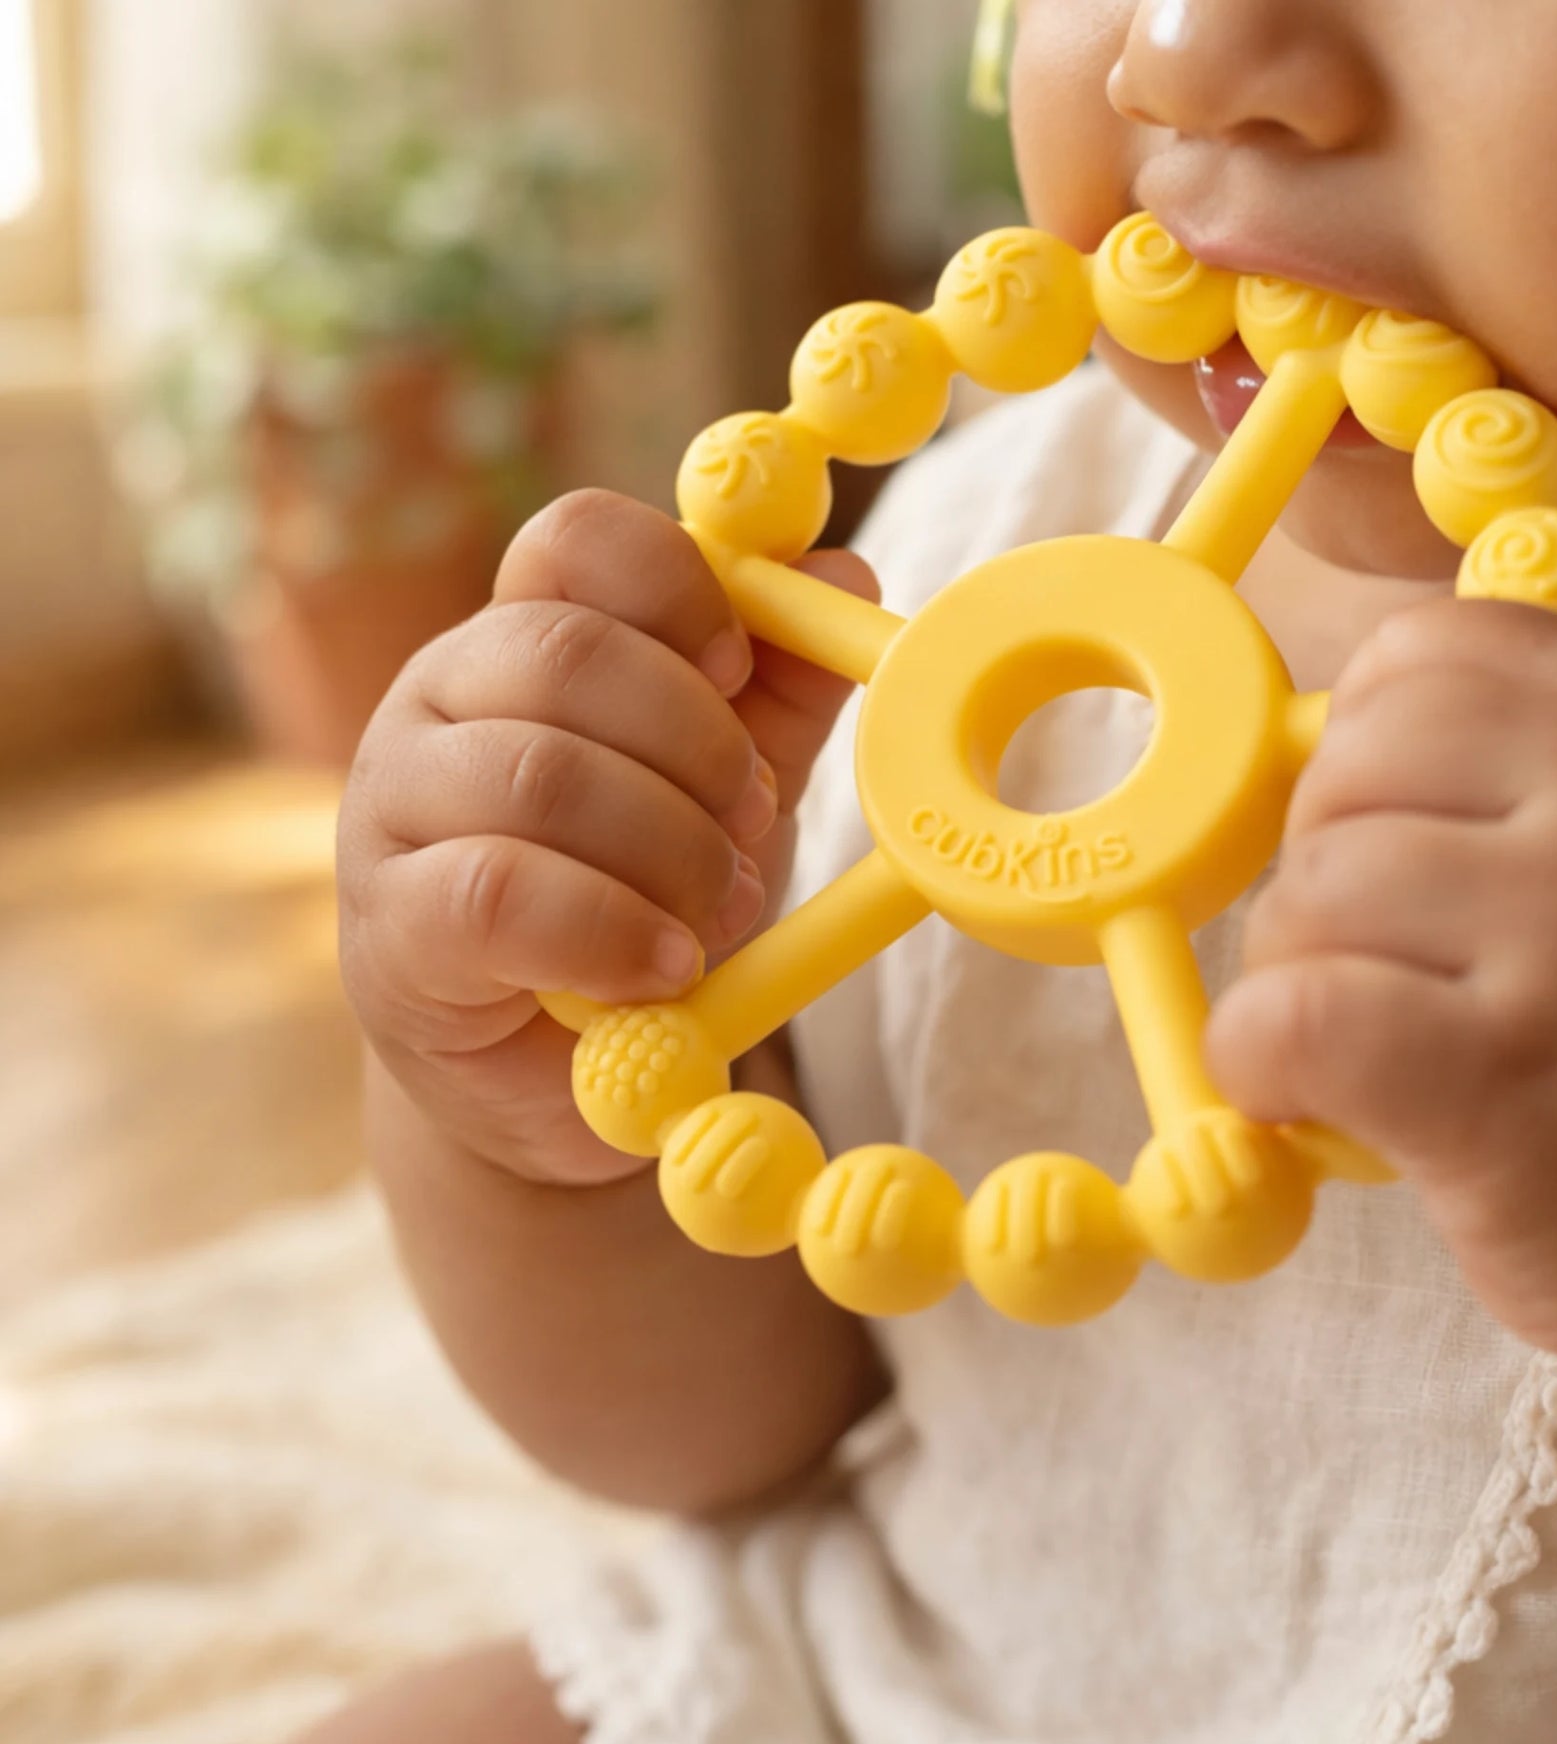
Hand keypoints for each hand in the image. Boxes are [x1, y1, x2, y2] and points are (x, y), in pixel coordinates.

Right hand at [339, 489, 863, 1187]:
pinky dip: (609, 930)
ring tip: (721, 914)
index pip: (576, 540)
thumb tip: (848, 578)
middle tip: (751, 819)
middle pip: (562, 650)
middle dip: (693, 742)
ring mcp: (395, 808)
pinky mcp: (391, 925)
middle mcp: (438, 700)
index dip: (677, 586)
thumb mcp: (724, 792)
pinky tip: (665, 969)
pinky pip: (500, 893)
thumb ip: (779, 695)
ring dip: (668, 849)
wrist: (560, 1073)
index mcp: (522, 639)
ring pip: (539, 775)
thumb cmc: (636, 903)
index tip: (742, 668)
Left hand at [1208, 599, 1556, 1378]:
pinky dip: (1257, 1061)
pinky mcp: (1498, 1083)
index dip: (1359, 757)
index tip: (1387, 842)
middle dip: (1318, 878)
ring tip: (1364, 1052)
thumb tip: (1331, 733)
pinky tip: (1298, 1097)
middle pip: (1337, 781)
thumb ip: (1533, 761)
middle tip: (1376, 969)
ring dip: (1292, 982)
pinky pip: (1292, 1019)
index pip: (1409, 656)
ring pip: (1303, 901)